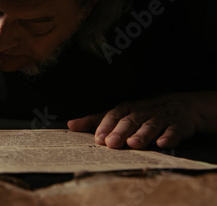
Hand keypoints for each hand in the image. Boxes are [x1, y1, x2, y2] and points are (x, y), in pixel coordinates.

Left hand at [67, 94, 196, 148]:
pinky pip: (174, 131)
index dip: (105, 126)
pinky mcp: (178, 125)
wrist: (179, 106)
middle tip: (111, 144)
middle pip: (130, 122)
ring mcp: (160, 118)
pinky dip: (169, 137)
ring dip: (142, 135)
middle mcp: (142, 112)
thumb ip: (95, 120)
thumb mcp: (118, 114)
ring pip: (150, 126)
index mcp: (126, 109)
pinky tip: (163, 144)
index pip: (113, 116)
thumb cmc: (142, 112)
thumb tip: (70, 125)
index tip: (97, 138)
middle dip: (120, 132)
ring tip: (133, 144)